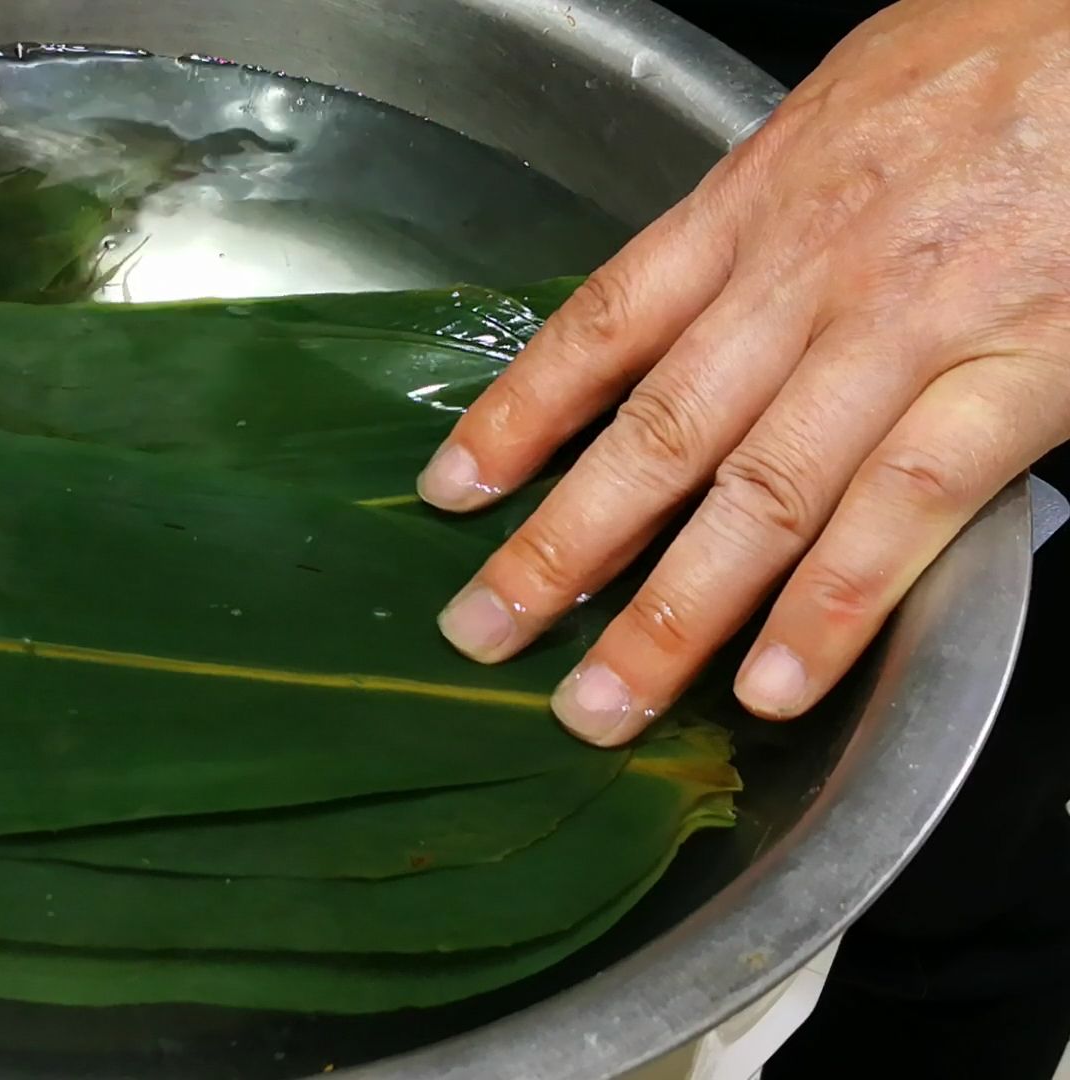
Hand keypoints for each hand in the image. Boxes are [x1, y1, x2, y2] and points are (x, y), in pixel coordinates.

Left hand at [419, 0, 1069, 743]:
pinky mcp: (1016, 376)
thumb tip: (698, 291)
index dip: (518, 417)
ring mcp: (906, 331)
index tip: (451, 493)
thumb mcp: (846, 104)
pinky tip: (773, 684)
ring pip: (758, 495)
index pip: (603, 325)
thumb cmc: (1009, 51)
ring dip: (669, 614)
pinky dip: (832, 606)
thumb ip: (768, 210)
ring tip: (600, 706)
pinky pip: (902, 510)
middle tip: (485, 634)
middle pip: (657, 434)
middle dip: (559, 548)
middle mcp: (808, 274)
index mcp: (758, 202)